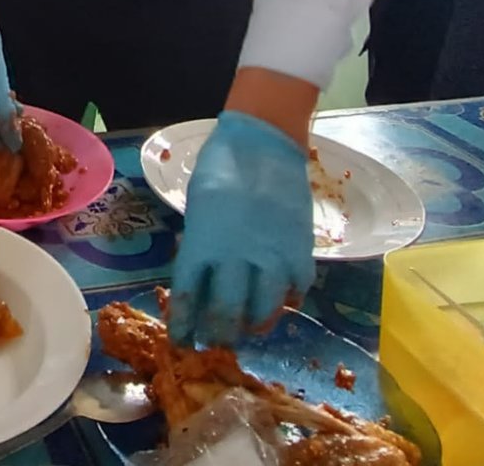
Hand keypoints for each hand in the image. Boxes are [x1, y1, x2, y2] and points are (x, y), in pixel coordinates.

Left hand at [169, 111, 314, 346]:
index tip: (182, 342)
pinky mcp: (301, 252)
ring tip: (246, 327)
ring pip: (264, 312)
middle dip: (218, 335)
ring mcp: (272, 257)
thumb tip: (201, 278)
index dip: (184, 325)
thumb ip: (200, 244)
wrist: (265, 142)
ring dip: (253, 325)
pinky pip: (296, 292)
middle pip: (226, 314)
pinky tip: (278, 302)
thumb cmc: (222, 167)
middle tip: (215, 342)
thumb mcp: (198, 207)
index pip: (188, 297)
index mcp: (202, 243)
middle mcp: (236, 257)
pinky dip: (286, 303)